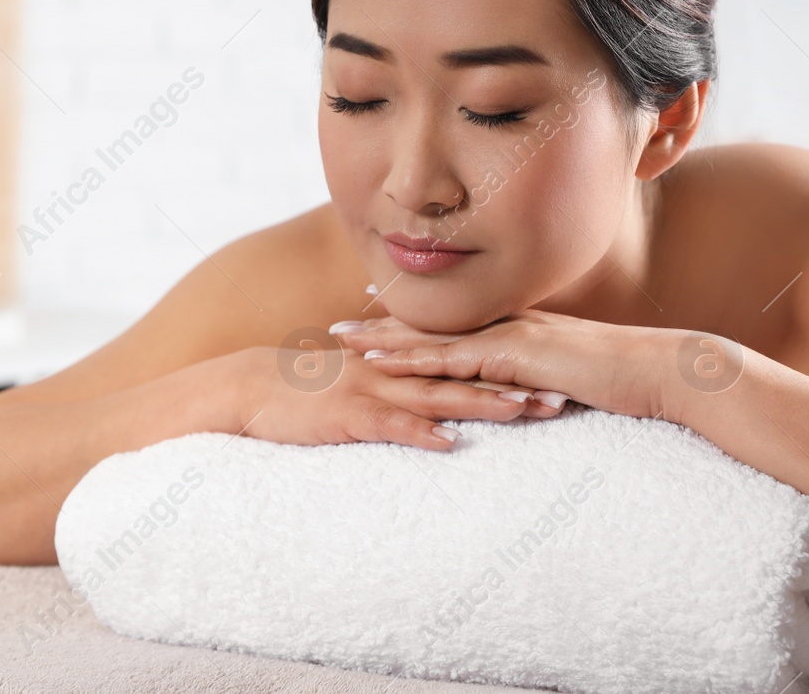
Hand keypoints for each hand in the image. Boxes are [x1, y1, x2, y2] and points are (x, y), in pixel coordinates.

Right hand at [222, 342, 559, 452]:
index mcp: (396, 363)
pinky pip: (389, 425)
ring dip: (479, 403)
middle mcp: (391, 370)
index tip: (551, 379)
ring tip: (522, 412)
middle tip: (560, 397)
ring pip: (434, 396)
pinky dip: (419, 433)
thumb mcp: (357, 381)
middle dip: (511, 385)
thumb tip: (432, 405)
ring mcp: (370, 389)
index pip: (462, 364)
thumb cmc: (303, 392)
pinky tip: (449, 444)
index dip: (507, 370)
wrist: (248, 388)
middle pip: (461, 377)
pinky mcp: (347, 414)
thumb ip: (395, 385)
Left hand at [334, 309, 677, 421]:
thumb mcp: (577, 377)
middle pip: (431, 327)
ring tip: (339, 341)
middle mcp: (507, 327)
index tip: (373, 317)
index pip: (453, 326)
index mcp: (518, 330)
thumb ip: (546, 380)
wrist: (664, 370)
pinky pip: (453, 361)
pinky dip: (413, 361)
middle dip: (382, 328)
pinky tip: (381, 364)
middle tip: (335, 328)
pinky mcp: (515, 359)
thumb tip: (529, 394)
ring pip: (432, 339)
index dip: (411, 323)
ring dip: (383, 341)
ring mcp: (509, 339)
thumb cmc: (629, 378)